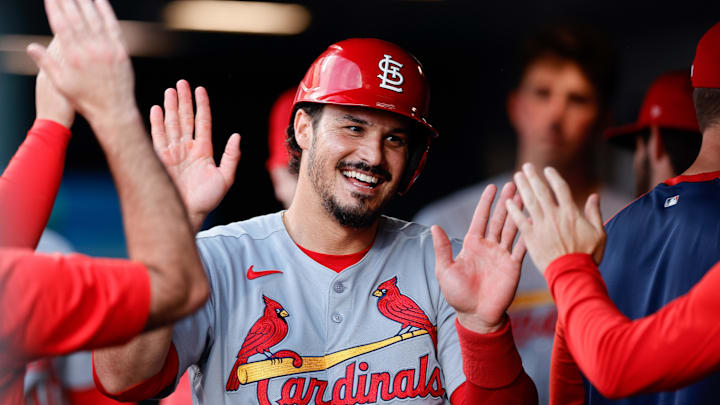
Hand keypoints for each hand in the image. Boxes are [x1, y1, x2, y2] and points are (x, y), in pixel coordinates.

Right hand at [26, 0, 135, 123]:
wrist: (114, 111)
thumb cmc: (86, 100)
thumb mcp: (61, 84)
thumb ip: (46, 63)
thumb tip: (31, 47)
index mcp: (73, 57)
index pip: (61, 26)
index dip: (54, 9)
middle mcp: (90, 50)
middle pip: (77, 18)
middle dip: (67, 0)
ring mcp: (107, 50)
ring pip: (94, 19)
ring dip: (85, 1)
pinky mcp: (121, 51)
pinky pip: (113, 26)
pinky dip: (106, 11)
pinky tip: (100, 0)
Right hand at [150, 80, 240, 231]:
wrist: (188, 213)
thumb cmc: (208, 199)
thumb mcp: (225, 178)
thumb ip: (231, 157)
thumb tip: (236, 136)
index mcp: (203, 150)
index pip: (202, 122)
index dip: (202, 105)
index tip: (200, 89)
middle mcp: (187, 148)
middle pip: (185, 118)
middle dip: (184, 100)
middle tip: (182, 83)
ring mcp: (173, 152)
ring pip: (172, 124)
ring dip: (171, 107)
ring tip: (170, 90)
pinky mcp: (160, 159)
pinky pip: (157, 137)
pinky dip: (156, 123)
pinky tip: (155, 109)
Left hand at [432, 182, 525, 333]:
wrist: (476, 316)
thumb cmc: (458, 295)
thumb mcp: (446, 270)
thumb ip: (442, 248)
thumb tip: (434, 227)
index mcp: (472, 244)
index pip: (480, 218)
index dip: (486, 202)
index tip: (492, 186)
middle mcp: (489, 246)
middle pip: (499, 219)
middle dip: (507, 202)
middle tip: (515, 183)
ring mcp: (502, 255)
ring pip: (512, 229)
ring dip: (519, 213)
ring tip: (527, 196)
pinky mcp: (513, 266)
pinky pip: (522, 248)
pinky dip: (529, 235)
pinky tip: (535, 221)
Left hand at [506, 163, 605, 273]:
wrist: (573, 274)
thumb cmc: (588, 256)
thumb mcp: (599, 233)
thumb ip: (595, 213)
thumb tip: (594, 196)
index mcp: (571, 213)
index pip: (560, 188)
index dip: (553, 177)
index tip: (547, 169)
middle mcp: (554, 216)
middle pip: (541, 191)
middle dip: (533, 177)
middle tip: (525, 167)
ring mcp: (541, 226)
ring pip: (529, 202)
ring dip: (522, 187)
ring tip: (517, 177)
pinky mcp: (531, 238)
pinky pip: (520, 221)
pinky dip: (513, 210)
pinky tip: (507, 202)